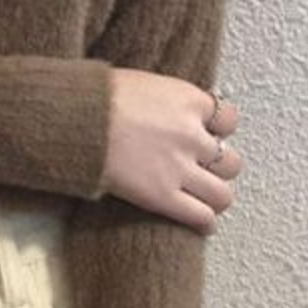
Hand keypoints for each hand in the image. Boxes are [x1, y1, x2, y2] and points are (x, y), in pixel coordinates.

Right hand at [97, 67, 242, 233]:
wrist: (77, 120)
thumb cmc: (97, 97)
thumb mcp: (142, 83)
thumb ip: (166, 99)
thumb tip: (164, 108)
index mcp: (189, 101)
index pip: (228, 119)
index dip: (219, 129)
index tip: (208, 134)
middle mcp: (192, 136)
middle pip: (230, 161)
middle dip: (219, 167)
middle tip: (203, 170)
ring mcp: (180, 169)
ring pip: (222, 194)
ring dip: (215, 196)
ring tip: (203, 198)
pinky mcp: (164, 197)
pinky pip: (200, 216)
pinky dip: (205, 222)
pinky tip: (202, 223)